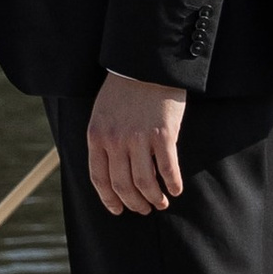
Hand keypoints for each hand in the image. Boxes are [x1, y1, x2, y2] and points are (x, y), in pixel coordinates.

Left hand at [86, 71, 186, 216]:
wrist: (146, 63)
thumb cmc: (124, 89)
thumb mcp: (101, 113)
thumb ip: (103, 139)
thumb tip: (110, 169)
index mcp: (97, 136)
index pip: (99, 178)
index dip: (109, 199)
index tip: (117, 210)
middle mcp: (116, 140)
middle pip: (122, 185)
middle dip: (133, 203)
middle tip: (142, 209)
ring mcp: (139, 138)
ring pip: (145, 183)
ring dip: (153, 198)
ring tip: (160, 203)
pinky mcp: (163, 134)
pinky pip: (168, 169)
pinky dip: (172, 184)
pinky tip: (175, 189)